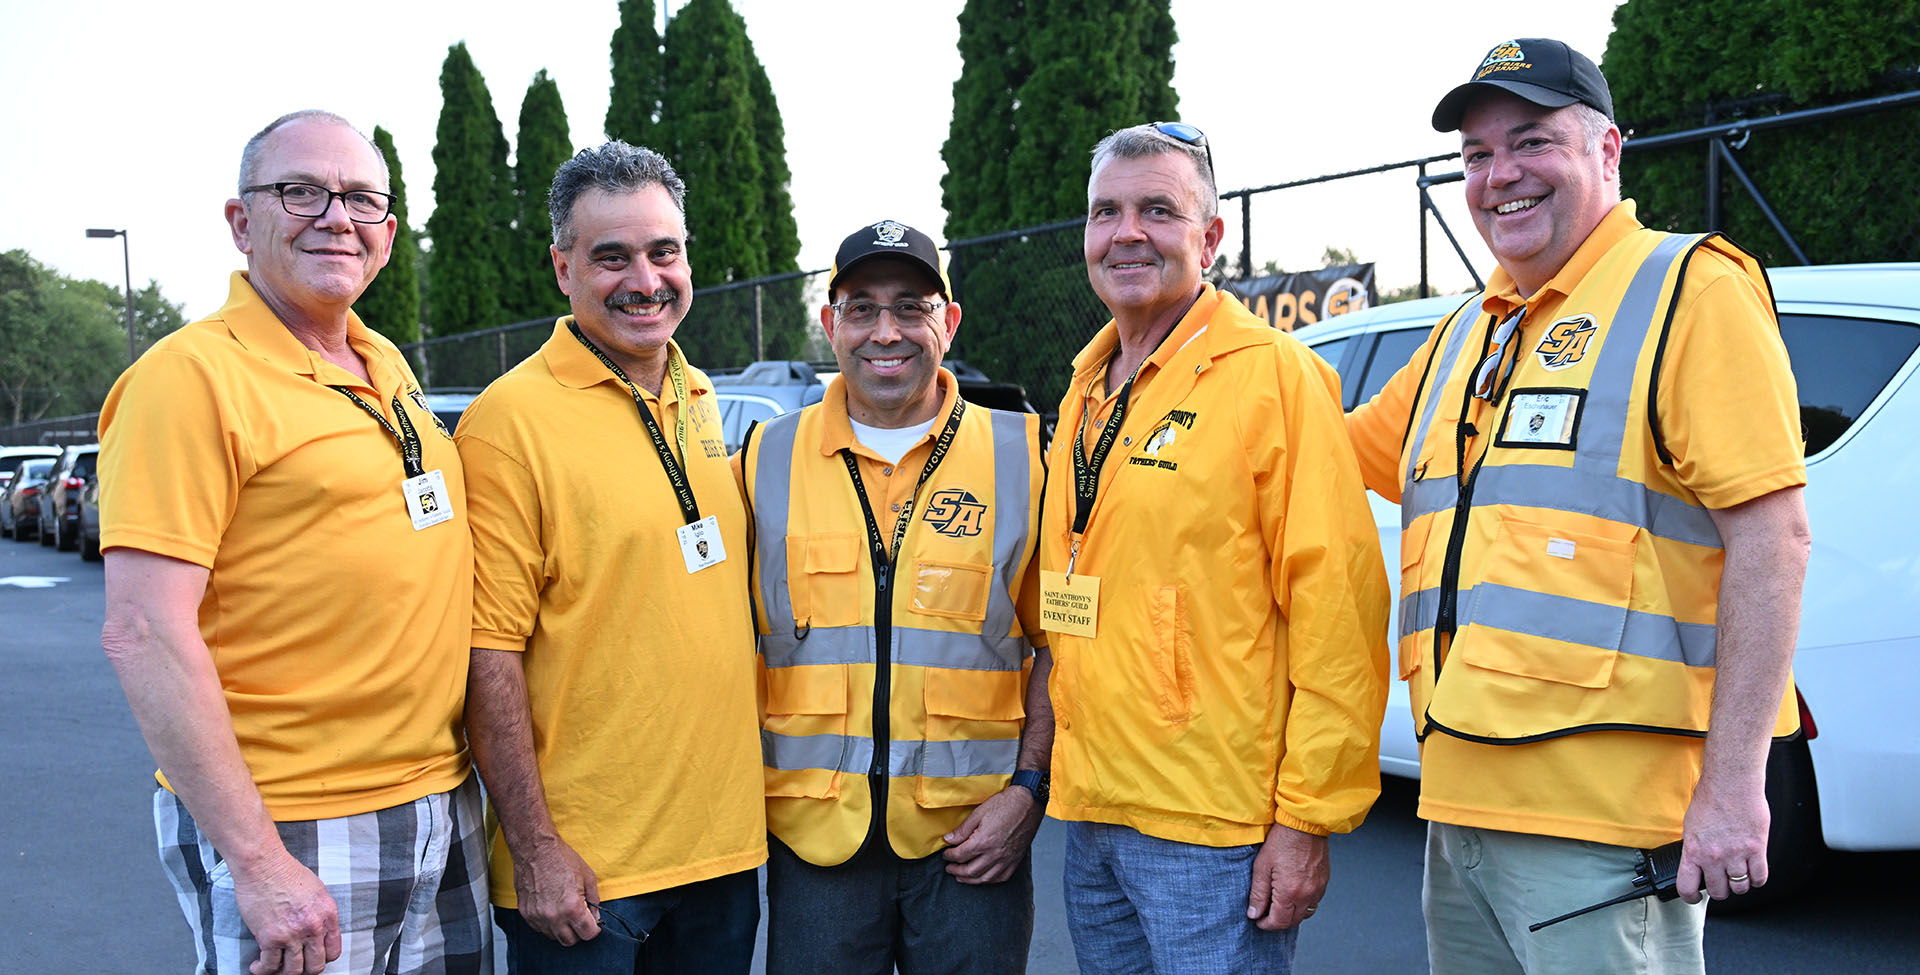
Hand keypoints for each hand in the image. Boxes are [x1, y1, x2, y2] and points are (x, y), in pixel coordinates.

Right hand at [228, 849, 340, 974]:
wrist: (263, 865)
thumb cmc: (286, 873)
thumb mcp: (317, 891)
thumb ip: (320, 914)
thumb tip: (317, 933)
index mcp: (328, 914)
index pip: (334, 951)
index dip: (322, 959)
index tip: (312, 958)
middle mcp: (313, 927)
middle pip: (315, 966)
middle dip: (305, 970)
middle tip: (294, 966)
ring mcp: (292, 934)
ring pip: (293, 971)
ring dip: (282, 972)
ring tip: (273, 968)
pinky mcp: (270, 938)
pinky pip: (269, 966)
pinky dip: (262, 970)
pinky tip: (257, 965)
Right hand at [512, 837, 601, 944]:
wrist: (535, 849)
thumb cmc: (562, 859)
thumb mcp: (588, 877)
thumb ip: (594, 901)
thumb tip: (595, 917)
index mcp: (572, 907)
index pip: (587, 934)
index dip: (594, 930)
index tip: (594, 924)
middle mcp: (553, 916)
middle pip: (570, 941)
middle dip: (578, 933)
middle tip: (580, 920)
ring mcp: (537, 916)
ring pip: (553, 936)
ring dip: (562, 929)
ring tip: (565, 912)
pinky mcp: (526, 913)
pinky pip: (540, 928)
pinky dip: (548, 924)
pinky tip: (552, 909)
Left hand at [941, 786, 1043, 884]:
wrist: (1028, 803)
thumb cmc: (1006, 805)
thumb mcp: (979, 813)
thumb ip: (963, 830)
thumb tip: (949, 840)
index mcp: (983, 841)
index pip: (960, 855)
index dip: (949, 856)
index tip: (946, 854)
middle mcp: (995, 854)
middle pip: (970, 871)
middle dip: (956, 871)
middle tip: (949, 868)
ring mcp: (1006, 859)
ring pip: (984, 878)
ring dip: (970, 880)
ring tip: (961, 877)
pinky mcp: (1015, 860)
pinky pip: (1001, 877)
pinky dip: (989, 880)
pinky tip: (983, 877)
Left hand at [1246, 824, 1328, 930]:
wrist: (1304, 823)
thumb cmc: (1282, 840)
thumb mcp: (1262, 867)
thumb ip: (1258, 894)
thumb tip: (1254, 913)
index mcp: (1290, 892)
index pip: (1279, 922)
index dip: (1266, 925)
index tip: (1258, 921)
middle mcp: (1307, 894)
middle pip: (1293, 921)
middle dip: (1278, 922)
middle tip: (1266, 915)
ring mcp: (1318, 889)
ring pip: (1305, 914)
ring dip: (1291, 915)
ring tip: (1278, 906)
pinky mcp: (1324, 882)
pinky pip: (1314, 902)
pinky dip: (1303, 905)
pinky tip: (1293, 896)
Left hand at [1677, 772, 1769, 902]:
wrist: (1731, 783)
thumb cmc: (1710, 798)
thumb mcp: (1690, 826)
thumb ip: (1694, 848)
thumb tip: (1696, 863)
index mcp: (1693, 850)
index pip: (1686, 886)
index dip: (1690, 897)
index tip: (1694, 897)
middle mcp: (1714, 856)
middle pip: (1718, 891)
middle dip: (1719, 891)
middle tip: (1721, 884)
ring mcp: (1737, 855)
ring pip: (1740, 888)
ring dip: (1739, 885)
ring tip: (1737, 877)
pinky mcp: (1757, 850)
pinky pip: (1760, 877)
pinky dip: (1757, 880)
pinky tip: (1753, 874)